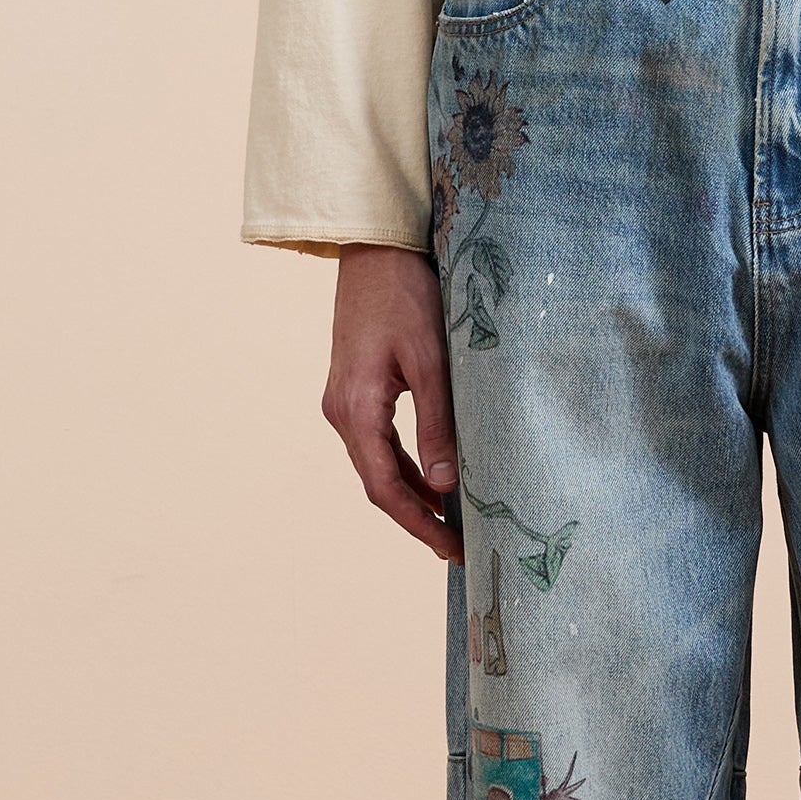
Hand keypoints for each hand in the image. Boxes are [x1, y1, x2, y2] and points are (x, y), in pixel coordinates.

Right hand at [322, 247, 462, 560]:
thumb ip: (437, 425)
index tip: (451, 547)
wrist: (375, 252)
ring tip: (451, 522)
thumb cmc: (405, 297)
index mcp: (356, 410)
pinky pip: (378, 444)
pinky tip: (434, 481)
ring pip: (378, 466)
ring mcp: (343, 403)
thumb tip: (447, 487)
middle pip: (378, 484)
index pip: (385, 488)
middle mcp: (341, 413)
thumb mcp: (430, 361)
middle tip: (459, 546)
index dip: (418, 523)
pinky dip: (406, 467)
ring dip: (413, 495)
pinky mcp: (354, 391)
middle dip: (417, 518)